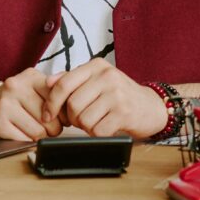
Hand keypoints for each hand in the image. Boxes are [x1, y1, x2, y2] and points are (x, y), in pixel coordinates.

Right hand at [0, 68, 63, 140]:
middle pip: (49, 117)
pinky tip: (24, 135)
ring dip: (42, 137)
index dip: (63, 113)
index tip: (62, 118)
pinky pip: (23, 140)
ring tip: (38, 132)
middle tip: (50, 128)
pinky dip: (27, 142)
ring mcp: (5, 105)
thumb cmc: (14, 98)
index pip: (57, 98)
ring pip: (38, 131)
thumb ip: (55, 88)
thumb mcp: (33, 85)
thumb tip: (75, 99)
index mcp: (29, 77)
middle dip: (54, 128)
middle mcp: (16, 88)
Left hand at [41, 58, 168, 137]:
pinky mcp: (124, 112)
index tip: (48, 114)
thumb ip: (72, 80)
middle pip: (72, 105)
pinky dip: (99, 134)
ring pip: (83, 120)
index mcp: (96, 66)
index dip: (52, 102)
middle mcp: (107, 76)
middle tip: (84, 119)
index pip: (63, 83)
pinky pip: (97, 131)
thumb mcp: (97, 81)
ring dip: (87, 127)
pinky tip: (108, 126)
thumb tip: (48, 81)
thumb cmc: (120, 95)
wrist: (152, 107)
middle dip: (73, 118)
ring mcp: (117, 94)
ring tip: (99, 120)